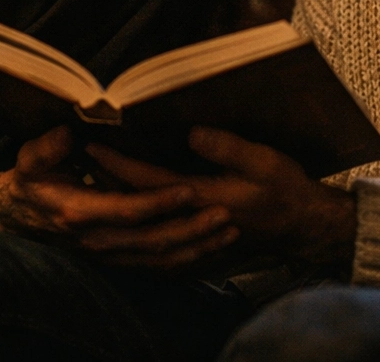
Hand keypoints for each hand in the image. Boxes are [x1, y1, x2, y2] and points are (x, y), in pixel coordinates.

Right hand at [0, 128, 230, 260]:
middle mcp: (97, 241)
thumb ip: (48, 147)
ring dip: (197, 249)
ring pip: (159, 261)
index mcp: (80, 213)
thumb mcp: (30, 158)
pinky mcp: (116, 261)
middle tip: (225, 215)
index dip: (160, 203)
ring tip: (229, 234)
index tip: (190, 189)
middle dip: (191, 230)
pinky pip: (157, 268)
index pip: (127, 211)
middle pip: (153, 241)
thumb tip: (70, 134)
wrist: (14, 216)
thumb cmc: (28, 180)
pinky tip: (212, 250)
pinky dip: (186, 262)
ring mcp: (108, 256)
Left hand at [88, 128, 356, 269]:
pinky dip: (129, 237)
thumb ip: (227, 147)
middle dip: (103, 186)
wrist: (303, 227)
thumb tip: (191, 131)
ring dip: (111, 211)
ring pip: (137, 232)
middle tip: (76, 164)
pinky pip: (151, 248)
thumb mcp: (264, 160)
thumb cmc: (285, 189)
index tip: (90, 143)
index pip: (146, 181)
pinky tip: (115, 225)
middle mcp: (190, 223)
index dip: (116, 163)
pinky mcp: (195, 247)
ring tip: (88, 187)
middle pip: (132, 210)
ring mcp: (192, 240)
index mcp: (202, 198)